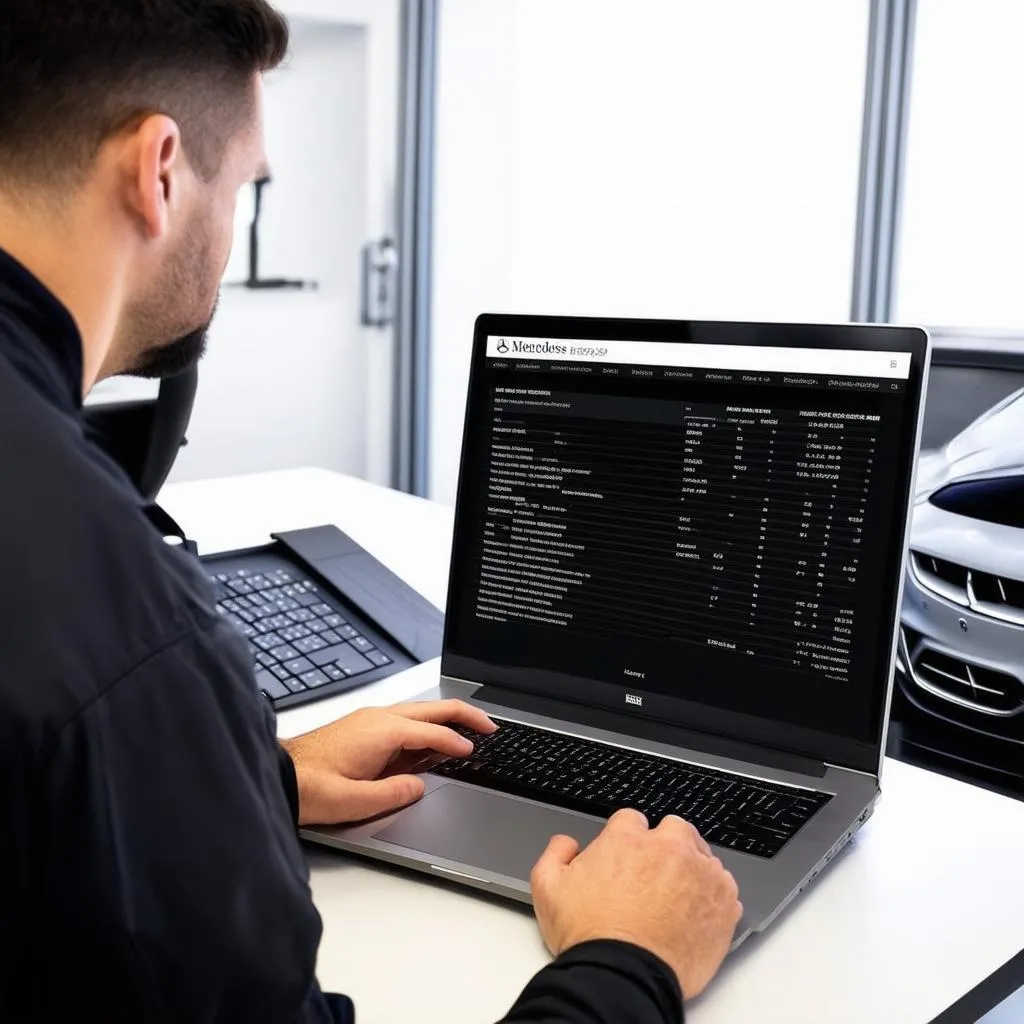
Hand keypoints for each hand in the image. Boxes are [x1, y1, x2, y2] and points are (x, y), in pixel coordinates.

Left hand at [281, 699, 496, 825]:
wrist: (277, 775)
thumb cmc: (308, 786)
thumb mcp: (355, 801)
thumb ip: (393, 794)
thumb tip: (419, 786)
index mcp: (382, 731)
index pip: (432, 733)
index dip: (457, 743)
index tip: (475, 751)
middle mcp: (378, 718)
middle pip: (432, 709)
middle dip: (464, 715)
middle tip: (490, 726)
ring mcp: (369, 719)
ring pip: (419, 711)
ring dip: (446, 718)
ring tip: (467, 729)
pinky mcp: (362, 727)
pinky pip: (404, 719)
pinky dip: (426, 724)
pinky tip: (430, 739)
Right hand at [531, 809, 741, 999]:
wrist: (624, 977)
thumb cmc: (590, 937)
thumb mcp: (548, 889)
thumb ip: (555, 854)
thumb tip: (566, 844)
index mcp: (626, 839)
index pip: (632, 820)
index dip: (628, 838)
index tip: (628, 857)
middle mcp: (667, 848)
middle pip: (675, 829)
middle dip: (666, 845)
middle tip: (656, 874)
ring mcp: (700, 873)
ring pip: (703, 856)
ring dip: (693, 869)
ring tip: (678, 898)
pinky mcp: (723, 901)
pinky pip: (725, 886)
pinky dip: (714, 896)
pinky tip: (696, 913)